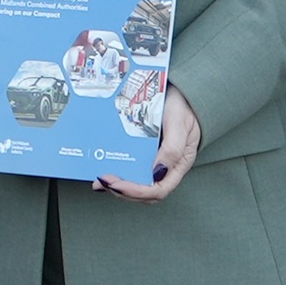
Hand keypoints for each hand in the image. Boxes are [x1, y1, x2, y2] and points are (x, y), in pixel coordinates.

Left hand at [95, 87, 201, 201]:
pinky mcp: (146, 153)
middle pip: (145, 192)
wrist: (182, 91)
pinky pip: (133, 168)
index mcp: (179, 165)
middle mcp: (167, 168)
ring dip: (118, 186)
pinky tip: (104, 171)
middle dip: (123, 190)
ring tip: (100, 180)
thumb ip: (172, 149)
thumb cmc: (185, 107)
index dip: (137, 192)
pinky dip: (119, 172)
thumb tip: (157, 173)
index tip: (118, 185)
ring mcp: (156, 161)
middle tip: (104, 180)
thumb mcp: (180, 124)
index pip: (158, 190)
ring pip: (137, 183)